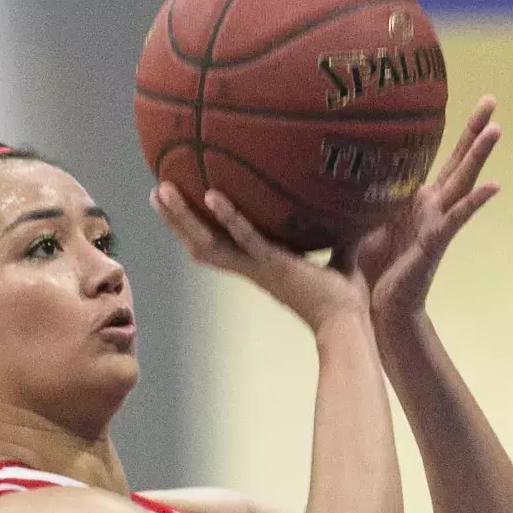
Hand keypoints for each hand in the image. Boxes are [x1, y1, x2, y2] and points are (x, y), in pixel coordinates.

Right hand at [152, 183, 368, 332]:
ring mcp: (258, 267)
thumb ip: (336, 239)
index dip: (197, 228)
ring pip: (209, 242)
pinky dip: (228, 216)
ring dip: (184, 216)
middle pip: (200, 243)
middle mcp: (250, 268)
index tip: (181, 205)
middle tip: (157, 191)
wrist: (347, 324)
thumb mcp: (338, 260)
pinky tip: (211, 194)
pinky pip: (246, 238)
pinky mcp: (274, 264)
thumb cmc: (343, 300)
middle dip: (177, 219)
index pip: (219, 245)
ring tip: (164, 189)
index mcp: (259, 266)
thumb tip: (354, 214)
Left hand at [356, 95, 501, 331]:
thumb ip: (351, 196)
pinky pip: (458, 218)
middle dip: (473, 131)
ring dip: (479, 156)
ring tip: (498, 128)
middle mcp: (430, 207)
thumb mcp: (355, 221)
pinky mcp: (436, 242)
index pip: (433, 158)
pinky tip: (494, 185)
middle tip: (491, 99)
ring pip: (462, 182)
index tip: (450, 103)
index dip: (443, 131)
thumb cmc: (366, 268)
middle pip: (457, 161)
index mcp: (413, 200)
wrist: (376, 308)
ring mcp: (436, 223)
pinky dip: (476, 202)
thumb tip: (319, 169)